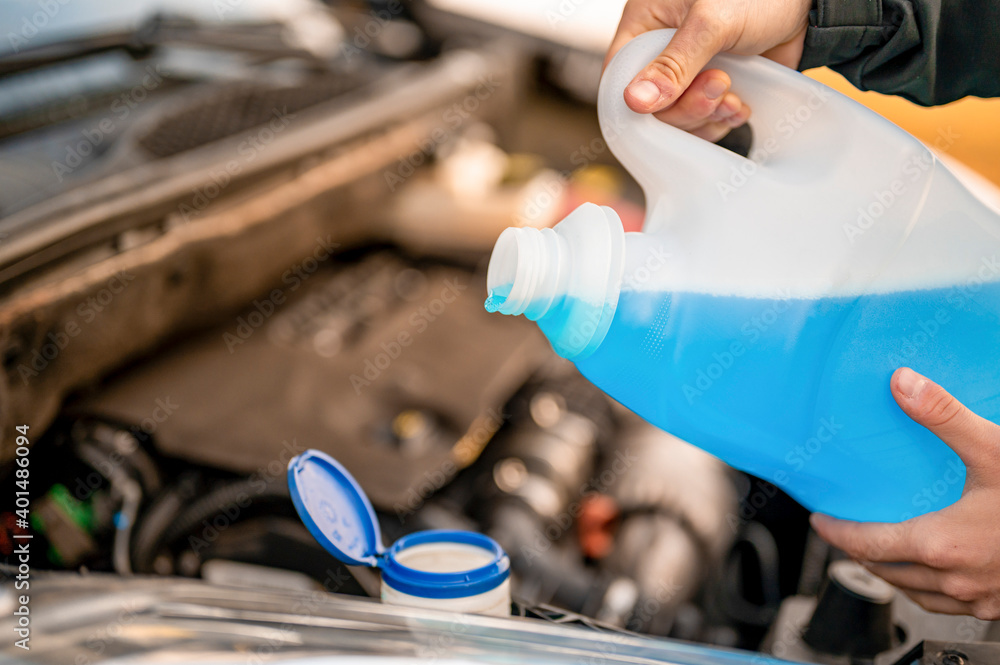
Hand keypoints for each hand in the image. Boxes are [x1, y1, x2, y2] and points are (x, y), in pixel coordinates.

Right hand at [605, 0, 810, 141]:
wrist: (810, 3)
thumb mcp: (712, 22)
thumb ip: (674, 64)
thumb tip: (636, 102)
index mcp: (646, 22)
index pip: (619, 74)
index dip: (635, 99)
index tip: (663, 107)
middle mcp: (662, 50)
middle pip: (650, 103)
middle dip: (686, 106)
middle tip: (719, 87)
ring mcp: (688, 72)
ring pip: (677, 117)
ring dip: (706, 116)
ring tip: (733, 97)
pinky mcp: (712, 88)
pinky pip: (702, 120)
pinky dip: (720, 121)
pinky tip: (740, 106)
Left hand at [811, 367, 999, 619]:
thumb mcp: (996, 449)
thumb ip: (945, 416)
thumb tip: (903, 383)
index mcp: (941, 545)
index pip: (866, 544)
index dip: (837, 533)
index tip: (820, 521)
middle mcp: (955, 580)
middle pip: (886, 571)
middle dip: (860, 551)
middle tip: (845, 531)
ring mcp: (981, 599)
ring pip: (917, 592)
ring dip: (894, 571)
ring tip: (884, 548)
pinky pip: (950, 603)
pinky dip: (930, 586)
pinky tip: (937, 569)